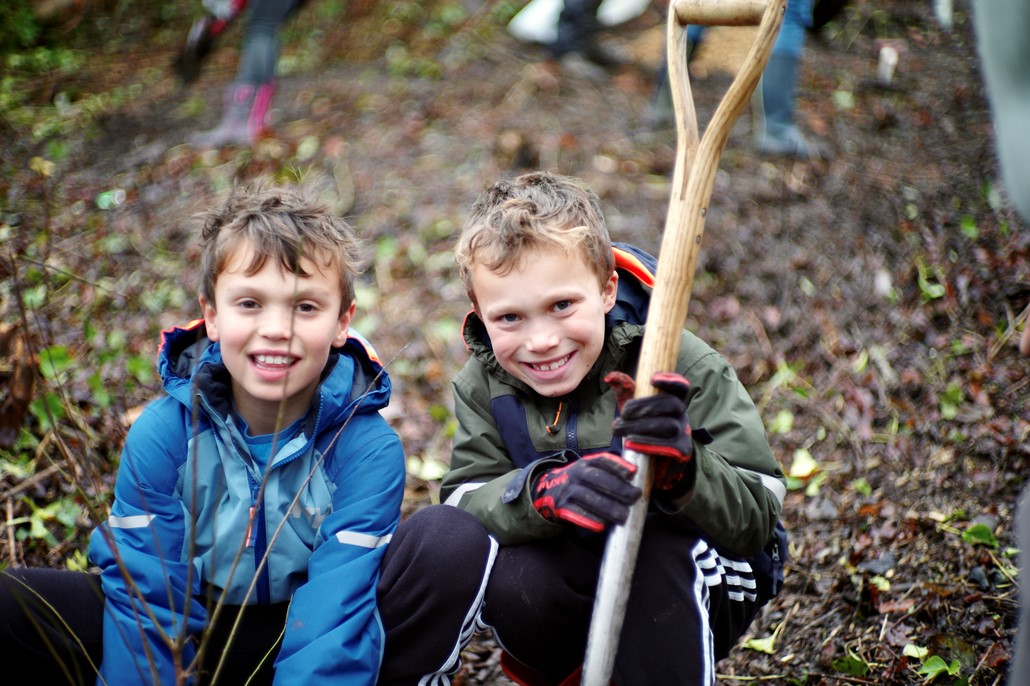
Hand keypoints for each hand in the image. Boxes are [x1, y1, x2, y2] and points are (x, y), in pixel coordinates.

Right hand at [531, 453, 641, 532]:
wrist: (548, 492)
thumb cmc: (578, 482)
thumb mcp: (589, 470)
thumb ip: (608, 472)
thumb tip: (636, 478)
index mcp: (586, 464)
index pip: (603, 461)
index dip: (618, 466)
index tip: (633, 472)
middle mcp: (576, 474)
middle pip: (598, 479)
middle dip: (618, 488)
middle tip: (635, 496)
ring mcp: (568, 490)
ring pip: (589, 497)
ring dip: (608, 507)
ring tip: (623, 515)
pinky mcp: (562, 506)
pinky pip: (577, 512)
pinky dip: (590, 518)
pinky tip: (603, 524)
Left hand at [611, 372, 695, 496]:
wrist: (655, 460)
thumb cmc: (643, 428)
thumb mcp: (634, 409)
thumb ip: (624, 391)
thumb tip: (609, 377)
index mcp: (673, 400)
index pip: (680, 387)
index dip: (671, 380)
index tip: (652, 380)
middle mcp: (682, 414)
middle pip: (672, 404)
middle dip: (645, 406)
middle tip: (624, 413)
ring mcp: (685, 432)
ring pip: (669, 424)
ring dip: (641, 426)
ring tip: (620, 429)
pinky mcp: (682, 450)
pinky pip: (669, 445)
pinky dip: (648, 443)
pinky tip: (632, 443)